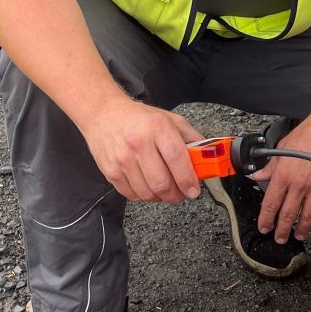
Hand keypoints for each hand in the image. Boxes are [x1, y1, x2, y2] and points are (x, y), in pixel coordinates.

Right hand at [82, 97, 202, 203]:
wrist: (104, 114)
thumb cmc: (139, 118)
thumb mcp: (170, 119)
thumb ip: (191, 138)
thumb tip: (207, 158)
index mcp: (157, 127)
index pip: (177, 160)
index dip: (188, 180)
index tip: (193, 189)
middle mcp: (138, 143)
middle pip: (162, 183)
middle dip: (176, 194)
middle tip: (181, 193)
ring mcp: (122, 159)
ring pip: (147, 193)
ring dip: (161, 197)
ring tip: (165, 188)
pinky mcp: (111, 172)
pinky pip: (132, 195)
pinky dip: (144, 196)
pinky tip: (148, 185)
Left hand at [251, 116, 310, 242]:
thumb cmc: (308, 134)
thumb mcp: (282, 148)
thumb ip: (270, 166)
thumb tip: (258, 175)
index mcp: (284, 175)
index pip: (271, 204)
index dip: (266, 219)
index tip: (264, 227)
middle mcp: (299, 184)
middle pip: (289, 215)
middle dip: (282, 230)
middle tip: (279, 238)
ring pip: (308, 216)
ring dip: (302, 229)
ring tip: (298, 235)